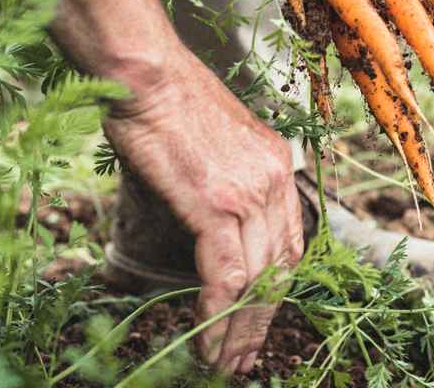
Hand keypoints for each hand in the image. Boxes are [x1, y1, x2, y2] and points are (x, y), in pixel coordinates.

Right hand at [104, 47, 303, 374]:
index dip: (275, 289)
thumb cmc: (163, 99)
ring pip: (255, 281)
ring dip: (239, 331)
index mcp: (276, 163)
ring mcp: (249, 192)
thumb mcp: (212, 137)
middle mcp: (273, 179)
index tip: (259, 319)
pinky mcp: (217, 204)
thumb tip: (204, 213)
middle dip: (262, 322)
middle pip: (278, 268)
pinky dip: (217, 317)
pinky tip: (207, 342)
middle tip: (245, 360)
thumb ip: (223, 176)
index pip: (288, 241)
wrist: (145, 74)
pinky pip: (225, 277)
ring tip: (223, 365)